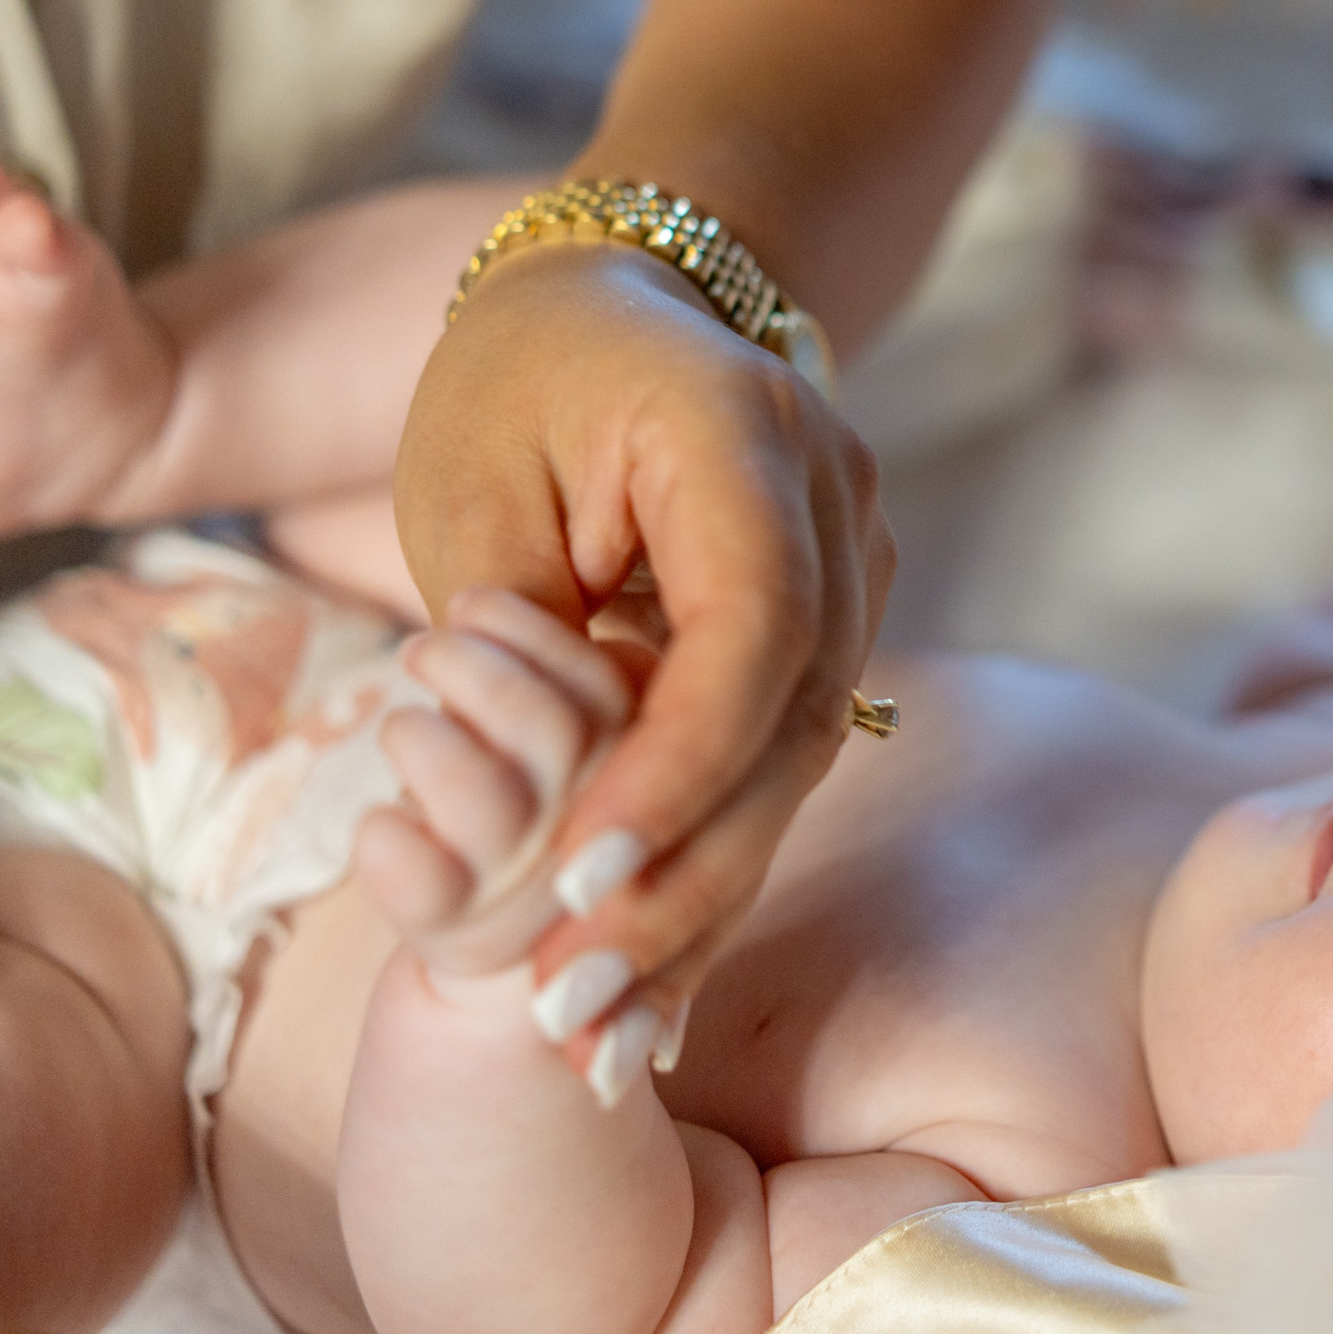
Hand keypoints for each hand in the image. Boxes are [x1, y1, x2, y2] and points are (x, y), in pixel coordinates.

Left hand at [391, 239, 892, 1040]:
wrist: (629, 302)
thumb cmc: (522, 377)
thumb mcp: (476, 479)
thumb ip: (517, 630)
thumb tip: (557, 803)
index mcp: (744, 433)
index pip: (747, 627)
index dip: (673, 767)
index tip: (573, 880)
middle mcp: (837, 500)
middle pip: (790, 721)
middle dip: (681, 877)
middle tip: (571, 1006)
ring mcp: (856, 561)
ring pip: (798, 761)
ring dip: (698, 898)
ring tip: (595, 1031)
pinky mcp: (836, 619)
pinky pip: (783, 755)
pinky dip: (711, 861)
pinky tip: (650, 987)